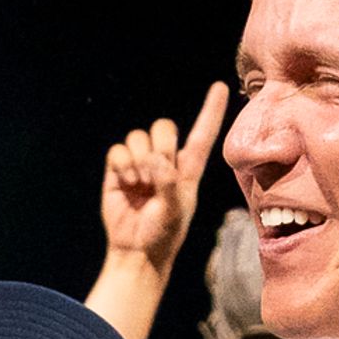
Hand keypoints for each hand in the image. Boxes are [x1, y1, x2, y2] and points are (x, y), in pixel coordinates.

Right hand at [100, 82, 228, 273]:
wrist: (136, 251)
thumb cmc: (163, 235)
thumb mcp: (175, 211)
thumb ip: (169, 184)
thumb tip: (156, 161)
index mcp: (189, 169)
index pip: (202, 134)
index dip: (211, 110)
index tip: (221, 87)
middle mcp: (166, 162)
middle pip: (163, 127)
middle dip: (159, 146)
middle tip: (155, 175)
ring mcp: (140, 164)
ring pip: (138, 136)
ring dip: (138, 160)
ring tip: (140, 184)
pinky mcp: (118, 170)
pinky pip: (118, 149)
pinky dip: (121, 163)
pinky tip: (126, 182)